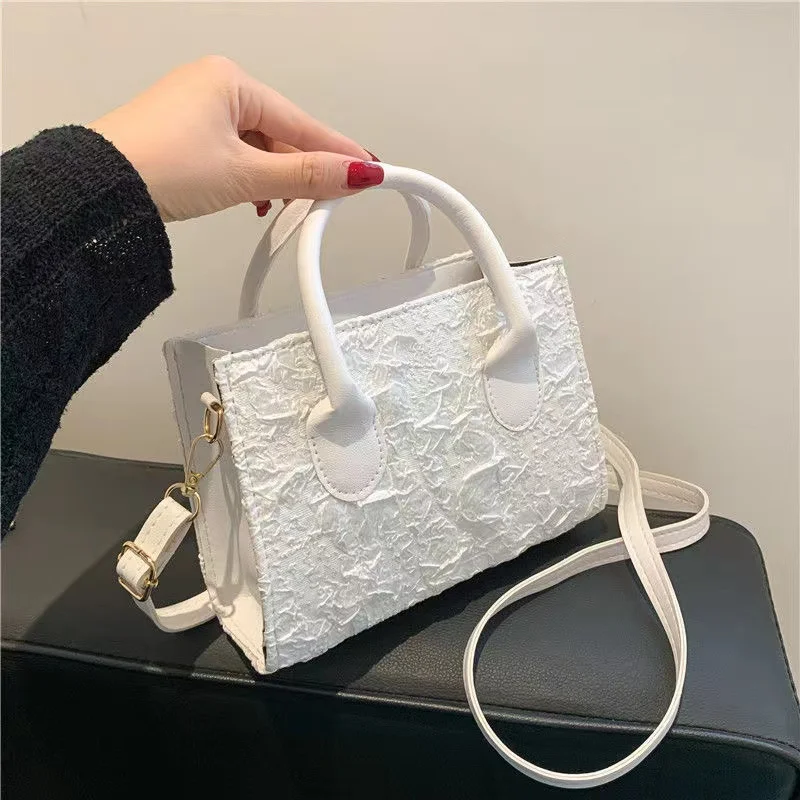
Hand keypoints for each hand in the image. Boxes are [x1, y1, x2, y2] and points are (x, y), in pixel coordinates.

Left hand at [90, 56, 382, 222]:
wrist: (98, 191)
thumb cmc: (159, 167)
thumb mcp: (246, 174)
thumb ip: (305, 174)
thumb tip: (354, 173)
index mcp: (231, 81)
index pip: (302, 122)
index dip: (338, 152)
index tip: (370, 170)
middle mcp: (214, 88)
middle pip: (281, 133)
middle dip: (303, 169)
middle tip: (329, 200)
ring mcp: (197, 112)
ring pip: (258, 147)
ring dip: (276, 178)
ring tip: (286, 206)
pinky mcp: (184, 137)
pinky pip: (235, 154)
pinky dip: (251, 178)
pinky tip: (256, 200)